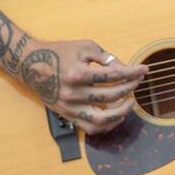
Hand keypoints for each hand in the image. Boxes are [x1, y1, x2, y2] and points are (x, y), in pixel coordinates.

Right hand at [15, 38, 148, 134]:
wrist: (30, 64)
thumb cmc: (59, 52)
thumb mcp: (84, 47)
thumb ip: (106, 58)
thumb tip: (125, 69)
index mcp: (78, 74)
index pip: (114, 76)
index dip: (132, 73)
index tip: (144, 70)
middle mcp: (73, 94)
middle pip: (112, 95)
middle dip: (130, 87)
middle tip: (137, 80)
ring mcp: (70, 108)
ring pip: (103, 119)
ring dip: (121, 112)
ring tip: (130, 101)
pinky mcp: (67, 115)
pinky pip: (91, 128)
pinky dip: (107, 125)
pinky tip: (116, 115)